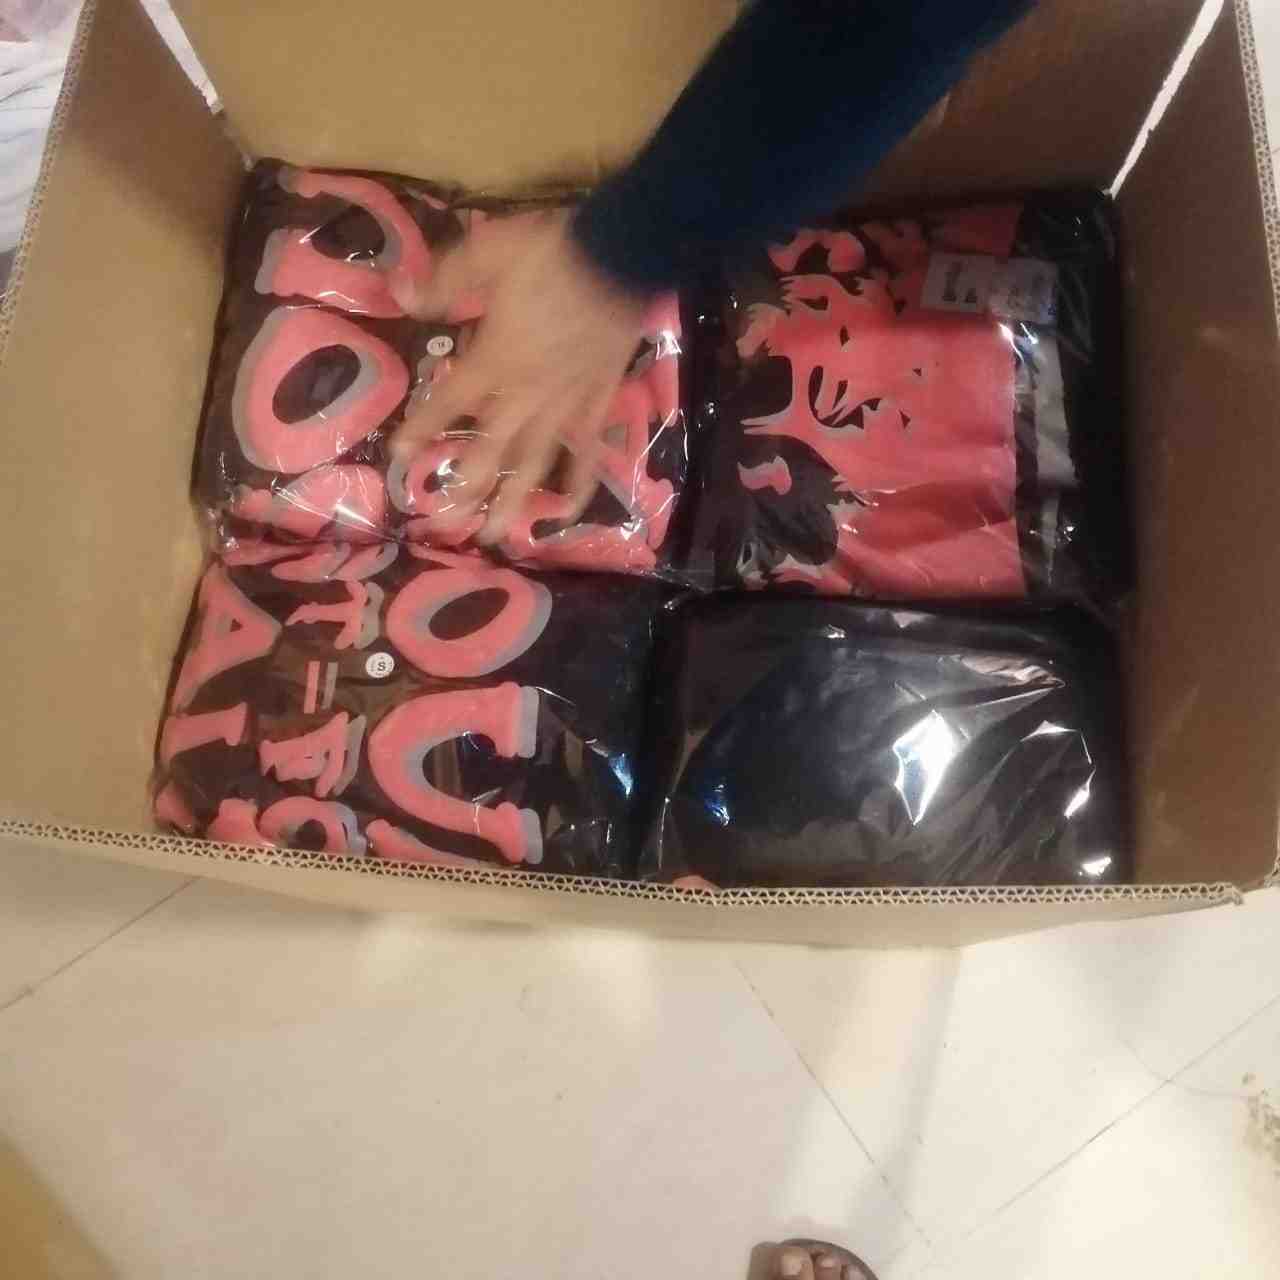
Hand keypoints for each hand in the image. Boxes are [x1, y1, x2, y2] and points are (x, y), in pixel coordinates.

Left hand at [391, 208, 649, 543]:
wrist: (622, 253)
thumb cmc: (551, 252)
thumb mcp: (486, 252)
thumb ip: (442, 279)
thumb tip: (397, 293)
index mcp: (494, 360)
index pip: (448, 402)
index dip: (421, 429)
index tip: (398, 457)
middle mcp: (525, 394)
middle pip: (488, 450)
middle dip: (463, 487)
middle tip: (444, 525)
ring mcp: (564, 404)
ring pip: (533, 462)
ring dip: (512, 501)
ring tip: (494, 536)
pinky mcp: (598, 402)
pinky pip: (586, 451)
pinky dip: (580, 483)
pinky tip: (570, 512)